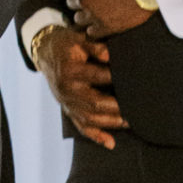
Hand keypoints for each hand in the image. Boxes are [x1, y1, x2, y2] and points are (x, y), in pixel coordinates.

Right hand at [36, 23, 128, 148]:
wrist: (45, 52)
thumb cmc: (66, 44)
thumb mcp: (78, 38)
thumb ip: (95, 46)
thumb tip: (110, 55)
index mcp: (70, 71)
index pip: (97, 76)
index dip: (115, 78)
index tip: (133, 79)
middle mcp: (67, 90)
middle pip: (94, 103)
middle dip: (117, 107)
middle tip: (137, 108)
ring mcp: (67, 103)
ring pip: (90, 118)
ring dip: (111, 123)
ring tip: (129, 122)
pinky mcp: (68, 110)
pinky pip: (81, 126)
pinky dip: (96, 136)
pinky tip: (110, 143)